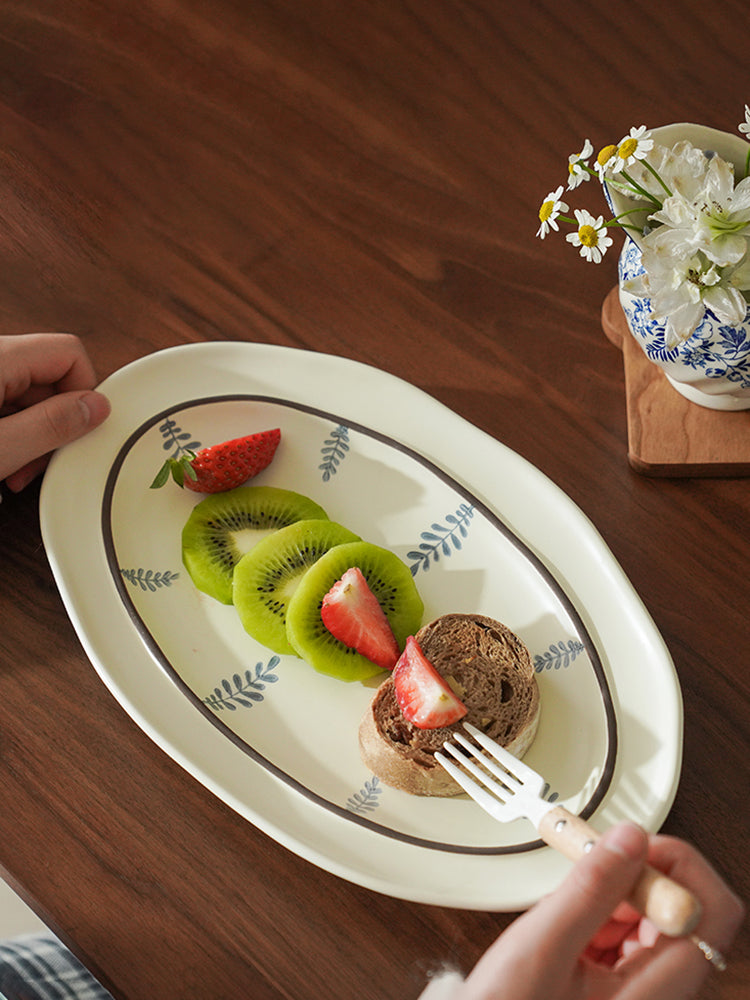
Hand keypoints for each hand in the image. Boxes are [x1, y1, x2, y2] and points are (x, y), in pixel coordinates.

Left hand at [0, 333, 110, 490]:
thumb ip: (49, 425)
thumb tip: (96, 407)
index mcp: (0, 357)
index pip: (68, 353)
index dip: (84, 392)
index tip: (77, 432)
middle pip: (52, 378)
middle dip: (56, 424)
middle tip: (41, 465)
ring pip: (30, 397)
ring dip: (33, 435)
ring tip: (14, 472)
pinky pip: (7, 406)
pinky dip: (12, 434)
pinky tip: (3, 462)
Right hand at [458, 822, 743, 999]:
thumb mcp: (544, 946)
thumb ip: (591, 890)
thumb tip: (630, 838)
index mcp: (655, 994)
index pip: (712, 913)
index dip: (679, 868)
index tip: (632, 849)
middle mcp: (661, 995)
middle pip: (684, 913)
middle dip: (637, 878)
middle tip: (592, 863)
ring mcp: (643, 993)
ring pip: (655, 921)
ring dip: (616, 897)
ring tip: (569, 905)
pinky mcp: (624, 990)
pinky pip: (631, 938)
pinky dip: (601, 916)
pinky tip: (569, 924)